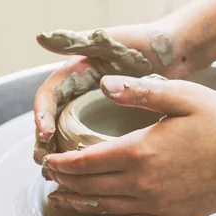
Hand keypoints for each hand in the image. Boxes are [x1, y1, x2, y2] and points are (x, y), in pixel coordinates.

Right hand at [33, 23, 192, 164]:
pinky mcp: (108, 122)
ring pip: (65, 135)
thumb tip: (41, 38)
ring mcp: (92, 108)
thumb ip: (76, 40)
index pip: (47, 97)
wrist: (174, 51)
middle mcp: (78, 92)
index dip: (41, 115)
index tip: (45, 134)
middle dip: (44, 143)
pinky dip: (80, 159)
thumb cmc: (142, 42)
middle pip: (50, 122)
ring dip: (58, 155)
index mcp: (74, 73)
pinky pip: (87, 142)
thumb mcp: (108, 41)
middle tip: (47, 163)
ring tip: (57, 175)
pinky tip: (82, 177)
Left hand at [43, 75, 215, 215]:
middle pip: (90, 187)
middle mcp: (142, 182)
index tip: (47, 162)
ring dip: (77, 204)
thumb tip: (103, 84)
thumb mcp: (182, 95)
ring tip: (57, 200)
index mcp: (140, 150)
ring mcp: (155, 204)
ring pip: (103, 208)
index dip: (62, 164)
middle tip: (48, 178)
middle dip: (64, 183)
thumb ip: (140, 91)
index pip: (86, 161)